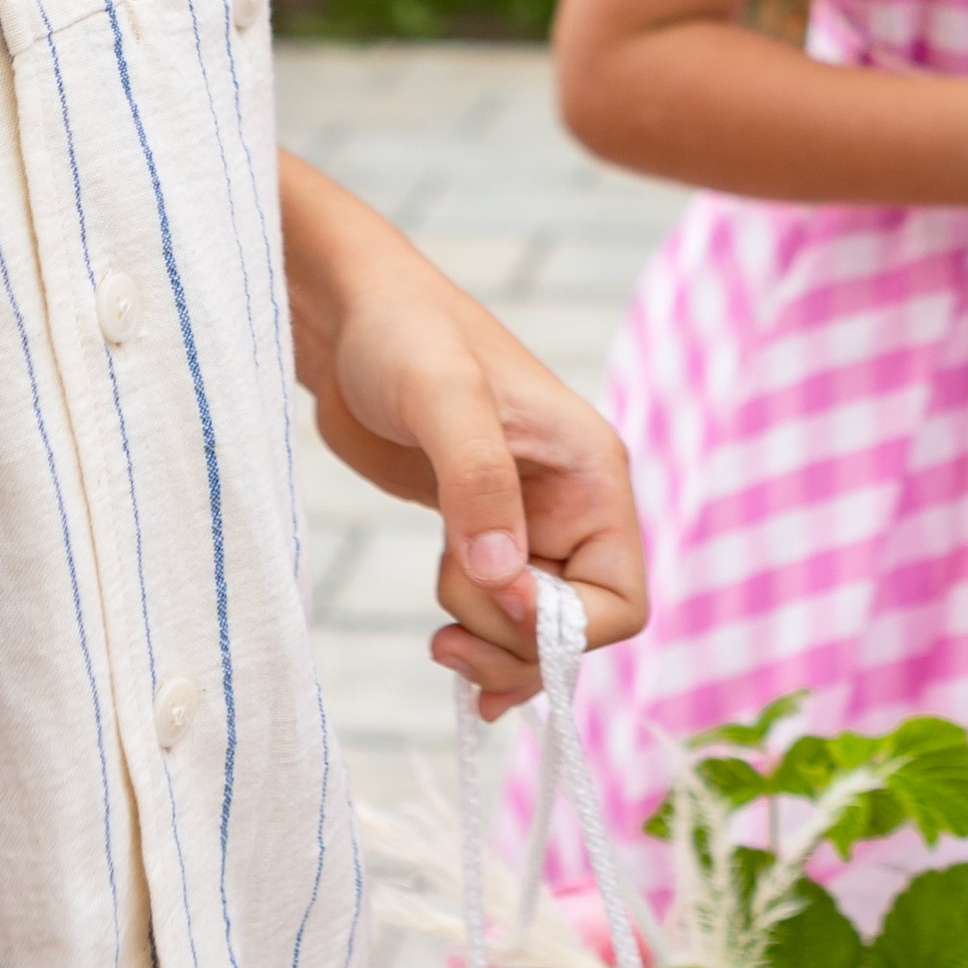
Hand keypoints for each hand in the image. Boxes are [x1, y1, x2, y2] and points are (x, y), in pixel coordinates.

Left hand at [279, 152, 646, 718]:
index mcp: (592, 476)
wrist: (348, 319)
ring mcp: (527, 526)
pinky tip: (449, 648)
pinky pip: (501, 618)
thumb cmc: (405, 335)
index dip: (557, 625)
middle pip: (576, 631)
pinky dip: (481, 646)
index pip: (619, 601)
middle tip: (445, 627)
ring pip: (535, 634)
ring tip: (436, 621)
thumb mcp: (443, 397)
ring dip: (488, 647)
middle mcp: (574, 508)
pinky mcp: (479, 534)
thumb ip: (477, 481)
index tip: (493, 593)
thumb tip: (501, 576)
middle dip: (512, 644)